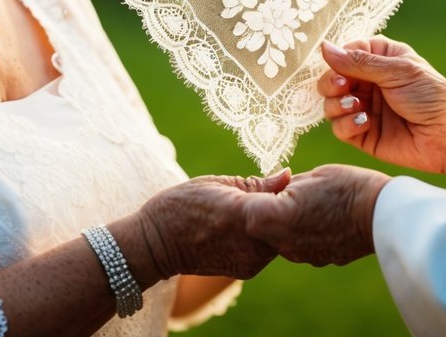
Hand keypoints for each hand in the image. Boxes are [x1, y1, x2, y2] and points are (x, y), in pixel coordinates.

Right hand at [132, 171, 290, 280]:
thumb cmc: (182, 205)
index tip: (287, 182)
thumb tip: (288, 174)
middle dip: (284, 210)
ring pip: (278, 239)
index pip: (284, 202)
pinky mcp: (245, 271)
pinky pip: (266, 251)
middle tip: (276, 195)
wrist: (157, 245)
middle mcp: (248, 242)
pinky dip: (264, 239)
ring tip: (259, 210)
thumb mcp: (216, 183)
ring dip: (274, 226)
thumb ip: (257, 183)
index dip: (289, 192)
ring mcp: (249, 262)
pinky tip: (250, 228)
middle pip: (285, 224)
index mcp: (241, 213)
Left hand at [242, 164, 389, 265]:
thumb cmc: (346, 187)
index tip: (256, 185)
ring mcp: (300, 254)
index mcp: (275, 218)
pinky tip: (317, 216)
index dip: (249, 195)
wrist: (382, 215)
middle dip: (263, 209)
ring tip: (302, 202)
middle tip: (275, 190)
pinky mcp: (316, 259)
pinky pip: (297, 244)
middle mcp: (283, 242)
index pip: (245, 209)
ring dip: (282, 221)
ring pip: (278, 236)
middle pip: (259, 225)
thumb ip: (282, 186)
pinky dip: (301, 231)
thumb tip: (271, 188)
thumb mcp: (309, 177)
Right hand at [320, 38, 445, 199]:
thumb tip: (324, 47)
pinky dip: (346, 124)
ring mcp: (365, 109)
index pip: (344, 54)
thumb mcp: (397, 71)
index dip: (337, 60)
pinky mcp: (363, 134)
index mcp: (380, 60)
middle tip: (343, 87)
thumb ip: (358, 62)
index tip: (341, 68)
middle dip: (331, 83)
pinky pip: (339, 128)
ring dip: (337, 104)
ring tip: (357, 106)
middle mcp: (369, 83)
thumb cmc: (432, 96)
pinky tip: (365, 122)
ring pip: (330, 104)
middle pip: (331, 79)